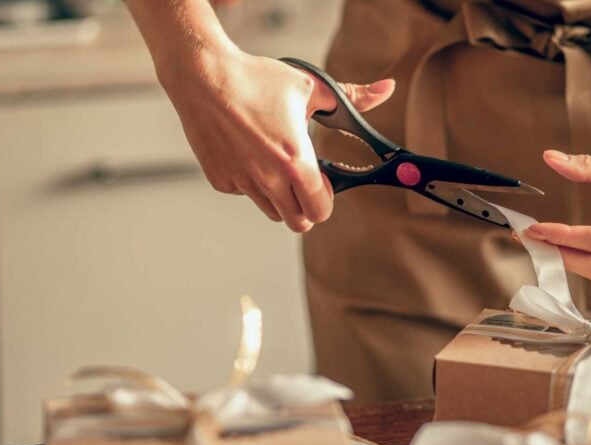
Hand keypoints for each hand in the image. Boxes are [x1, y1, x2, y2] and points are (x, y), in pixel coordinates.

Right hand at [159, 49, 394, 231]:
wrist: (202, 76)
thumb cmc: (256, 79)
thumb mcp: (310, 86)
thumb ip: (353, 96)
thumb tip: (388, 90)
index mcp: (294, 160)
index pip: (321, 211)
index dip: (327, 199)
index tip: (324, 179)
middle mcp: (267, 179)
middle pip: (298, 222)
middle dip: (307, 207)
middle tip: (304, 180)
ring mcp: (242, 182)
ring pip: (271, 211)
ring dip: (281, 197)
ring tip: (276, 161)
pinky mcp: (221, 180)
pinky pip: (245, 193)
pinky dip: (252, 182)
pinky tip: (248, 151)